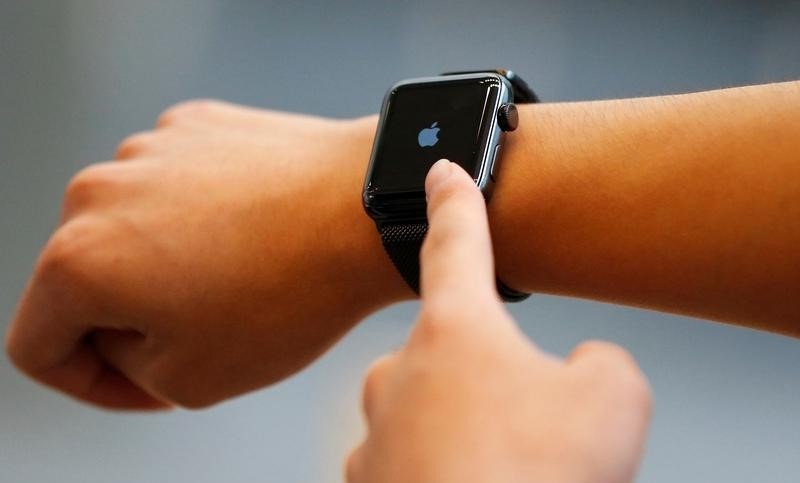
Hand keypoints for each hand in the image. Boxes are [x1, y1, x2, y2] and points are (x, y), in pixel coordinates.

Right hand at [6, 100, 402, 408]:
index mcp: (76, 260)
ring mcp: (147, 148)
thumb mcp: (190, 378)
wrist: (368, 209)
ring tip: (241, 278)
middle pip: (83, 281)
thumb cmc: (288, 298)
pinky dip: (201, 217)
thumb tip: (120, 324)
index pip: (39, 344)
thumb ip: (124, 362)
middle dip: (132, 319)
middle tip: (204, 334)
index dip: (89, 382)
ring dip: (167, 263)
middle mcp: (96, 191)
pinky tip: (255, 232)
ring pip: (132, 230)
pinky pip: (176, 187)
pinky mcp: (195, 123)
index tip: (148, 384)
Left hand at [346, 160, 651, 482]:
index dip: (456, 201)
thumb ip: (601, 366)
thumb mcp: (613, 401)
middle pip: (449, 349)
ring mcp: (376, 431)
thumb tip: (583, 368)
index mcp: (455, 329)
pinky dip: (442, 471)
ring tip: (505, 467)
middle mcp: (400, 371)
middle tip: (528, 423)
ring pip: (430, 411)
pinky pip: (410, 460)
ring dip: (467, 431)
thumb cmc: (535, 475)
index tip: (442, 171)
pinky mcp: (367, 482)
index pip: (457, 241)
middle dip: (488, 376)